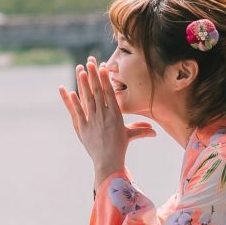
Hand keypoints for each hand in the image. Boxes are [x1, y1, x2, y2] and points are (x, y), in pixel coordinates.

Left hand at [58, 56, 154, 184]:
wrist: (108, 162)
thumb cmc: (120, 148)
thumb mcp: (130, 136)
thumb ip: (140, 131)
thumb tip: (155, 132)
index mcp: (115, 115)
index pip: (110, 93)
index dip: (105, 79)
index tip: (103, 68)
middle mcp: (104, 116)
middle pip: (98, 92)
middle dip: (94, 76)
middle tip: (90, 62)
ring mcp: (92, 121)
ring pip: (87, 99)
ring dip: (83, 84)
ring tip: (81, 71)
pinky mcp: (83, 128)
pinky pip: (77, 112)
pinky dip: (74, 102)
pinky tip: (70, 91)